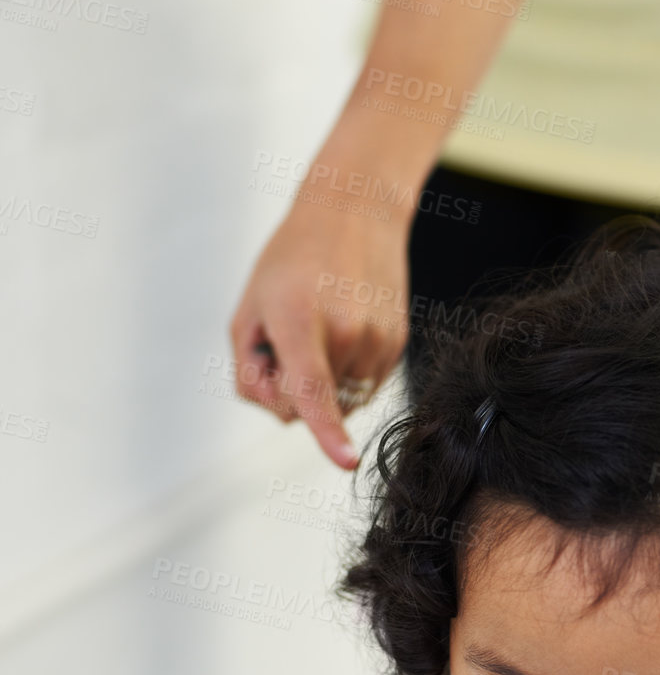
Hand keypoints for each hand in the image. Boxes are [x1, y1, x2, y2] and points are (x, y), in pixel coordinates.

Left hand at [230, 130, 413, 467]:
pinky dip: (345, 372)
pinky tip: (343, 329)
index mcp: (300, 318)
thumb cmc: (291, 262)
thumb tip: (287, 415)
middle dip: (290, 389)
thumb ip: (250, 374)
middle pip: (311, 405)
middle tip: (285, 339)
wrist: (355, 213)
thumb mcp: (248, 311)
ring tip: (321, 324)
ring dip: (323, 380)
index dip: (327, 431)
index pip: (313, 388)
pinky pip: (362, 386)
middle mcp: (347, 331)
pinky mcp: (397, 343)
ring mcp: (378, 339)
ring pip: (340, 400)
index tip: (345, 461)